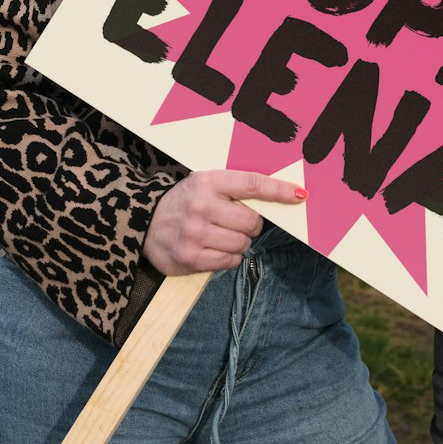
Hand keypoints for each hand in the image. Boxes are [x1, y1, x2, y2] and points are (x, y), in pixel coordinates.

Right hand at [142, 170, 306, 275]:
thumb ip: (235, 189)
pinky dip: (228, 257)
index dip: (279, 190)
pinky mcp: (189, 258)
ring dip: (239, 242)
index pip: (252, 184)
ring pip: (242, 244)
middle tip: (236, 222)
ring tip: (220, 235)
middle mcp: (200, 206)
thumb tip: (280, 197)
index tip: (300, 195)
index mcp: (207, 181)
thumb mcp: (204, 184)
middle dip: (251, 225)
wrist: (142, 222)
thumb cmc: (184, 201)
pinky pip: (229, 262)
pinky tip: (213, 248)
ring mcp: (193, 234)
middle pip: (252, 222)